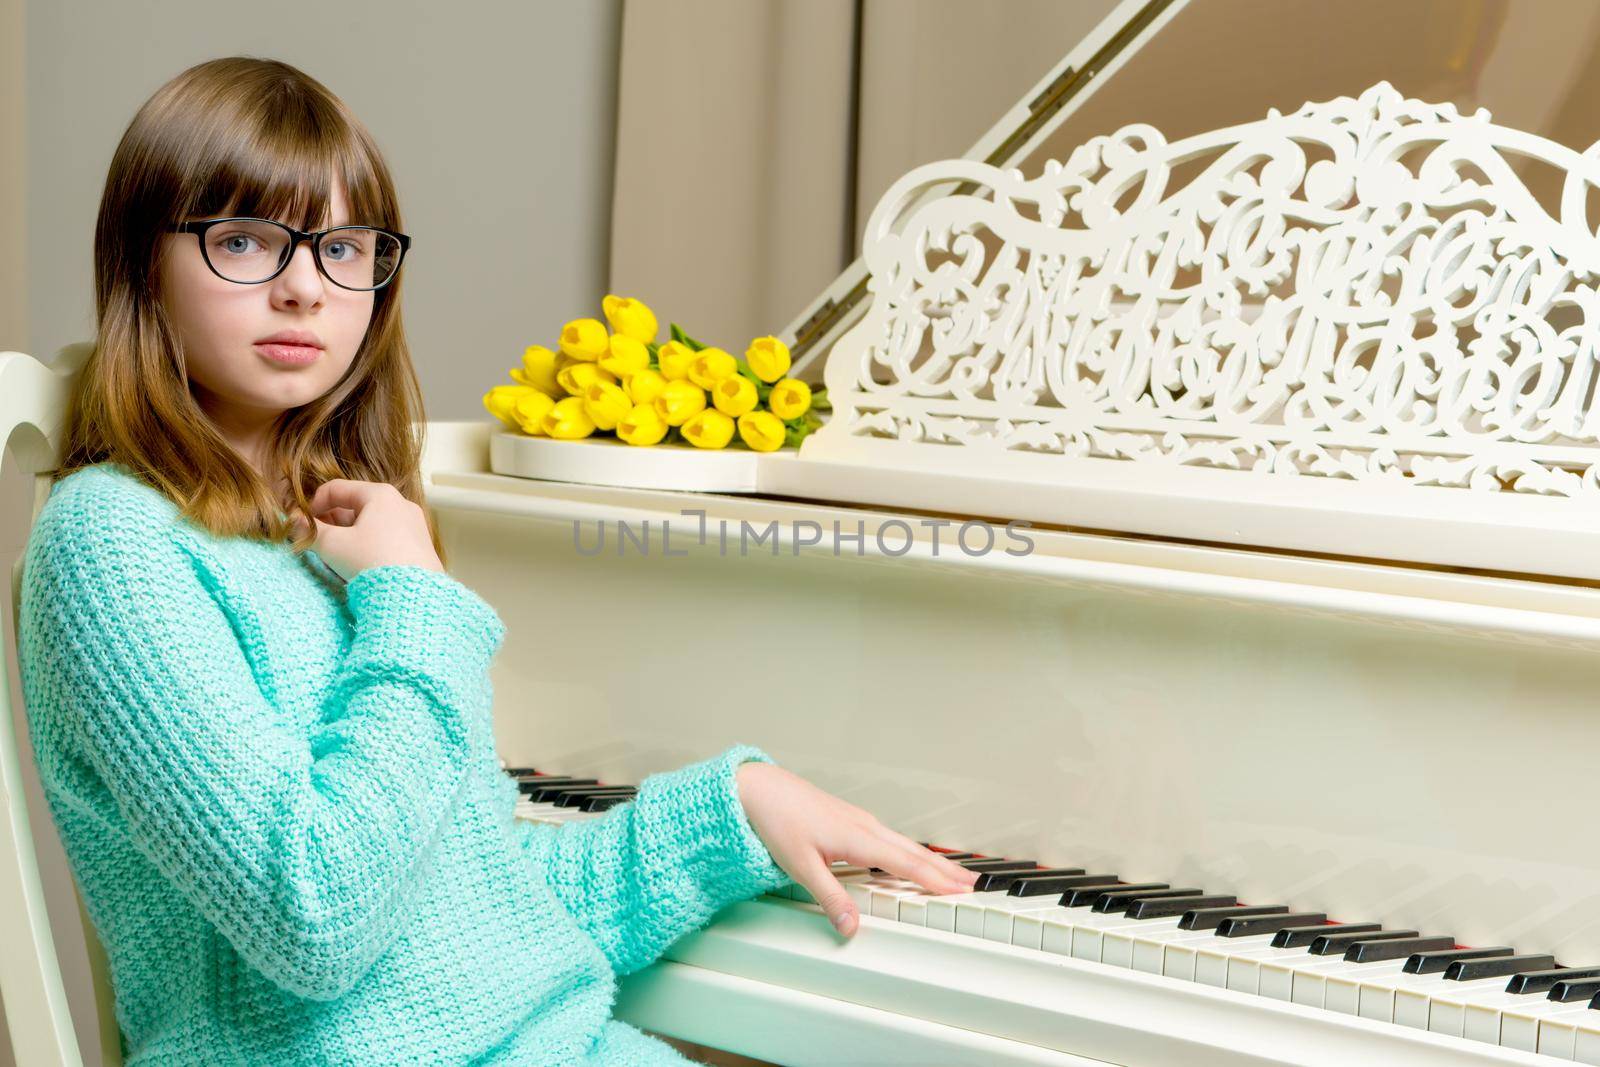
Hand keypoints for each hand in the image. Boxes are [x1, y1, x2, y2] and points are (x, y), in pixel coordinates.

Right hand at [288, 479, 443, 580]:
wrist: (414, 595)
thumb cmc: (372, 562)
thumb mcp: (333, 545)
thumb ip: (309, 531)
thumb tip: (293, 521)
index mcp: (380, 494)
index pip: (336, 489)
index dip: (313, 504)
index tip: (301, 524)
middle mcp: (401, 504)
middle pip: (355, 505)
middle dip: (331, 521)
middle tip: (316, 541)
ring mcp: (413, 524)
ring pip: (370, 522)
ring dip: (348, 534)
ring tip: (335, 555)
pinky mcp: (419, 545)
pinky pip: (386, 536)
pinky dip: (367, 544)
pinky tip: (358, 564)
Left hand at [736, 762, 978, 936]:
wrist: (760, 788)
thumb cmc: (778, 820)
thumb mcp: (801, 867)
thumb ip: (830, 898)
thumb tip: (851, 927)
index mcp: (859, 838)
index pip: (907, 864)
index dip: (936, 879)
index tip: (960, 890)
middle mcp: (865, 826)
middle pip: (914, 852)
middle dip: (944, 869)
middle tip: (971, 884)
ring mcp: (859, 820)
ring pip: (903, 843)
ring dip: (929, 859)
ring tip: (949, 873)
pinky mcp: (850, 819)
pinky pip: (890, 838)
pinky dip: (908, 851)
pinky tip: (907, 858)